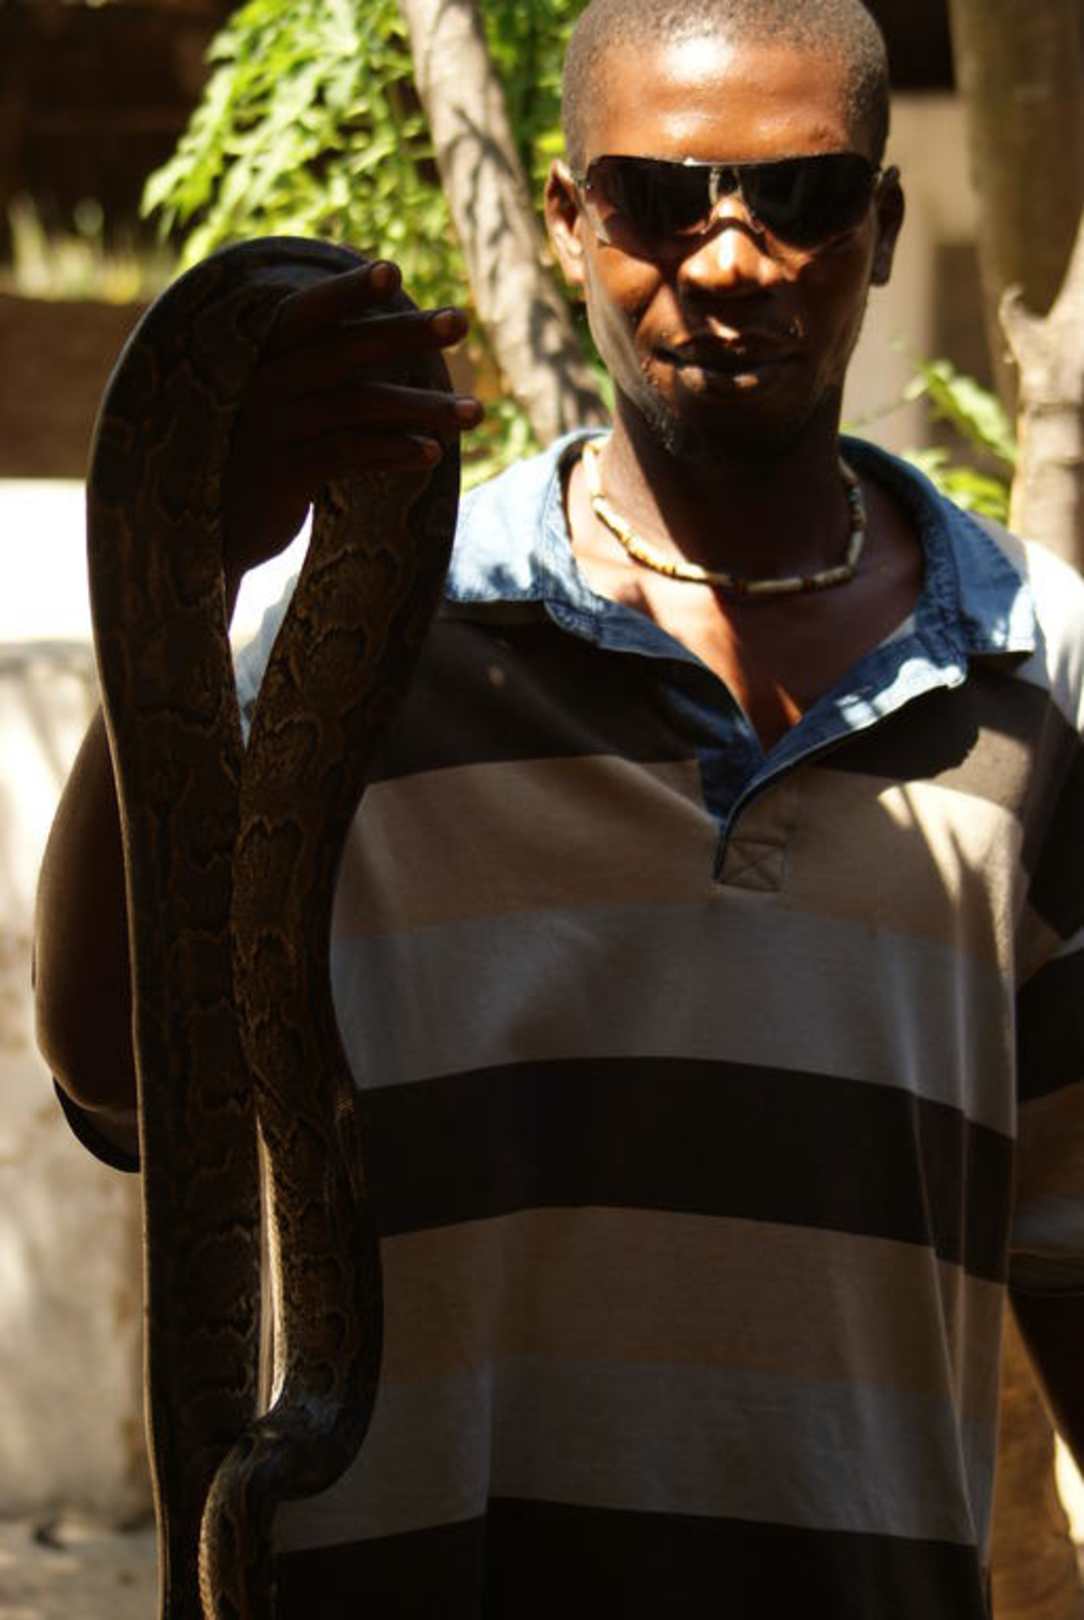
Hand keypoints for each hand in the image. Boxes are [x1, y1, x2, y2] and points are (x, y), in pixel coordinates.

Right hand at [222, 258, 483, 585]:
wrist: (212, 526)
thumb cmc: (257, 449)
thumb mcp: (277, 399)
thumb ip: (319, 364)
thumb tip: (390, 324)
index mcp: (258, 356)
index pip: (304, 313)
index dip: (346, 291)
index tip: (393, 271)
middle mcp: (260, 384)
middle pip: (343, 351)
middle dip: (405, 332)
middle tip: (462, 321)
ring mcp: (270, 430)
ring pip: (356, 406)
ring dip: (421, 405)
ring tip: (476, 413)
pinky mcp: (281, 476)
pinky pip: (346, 456)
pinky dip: (392, 452)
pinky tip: (432, 454)